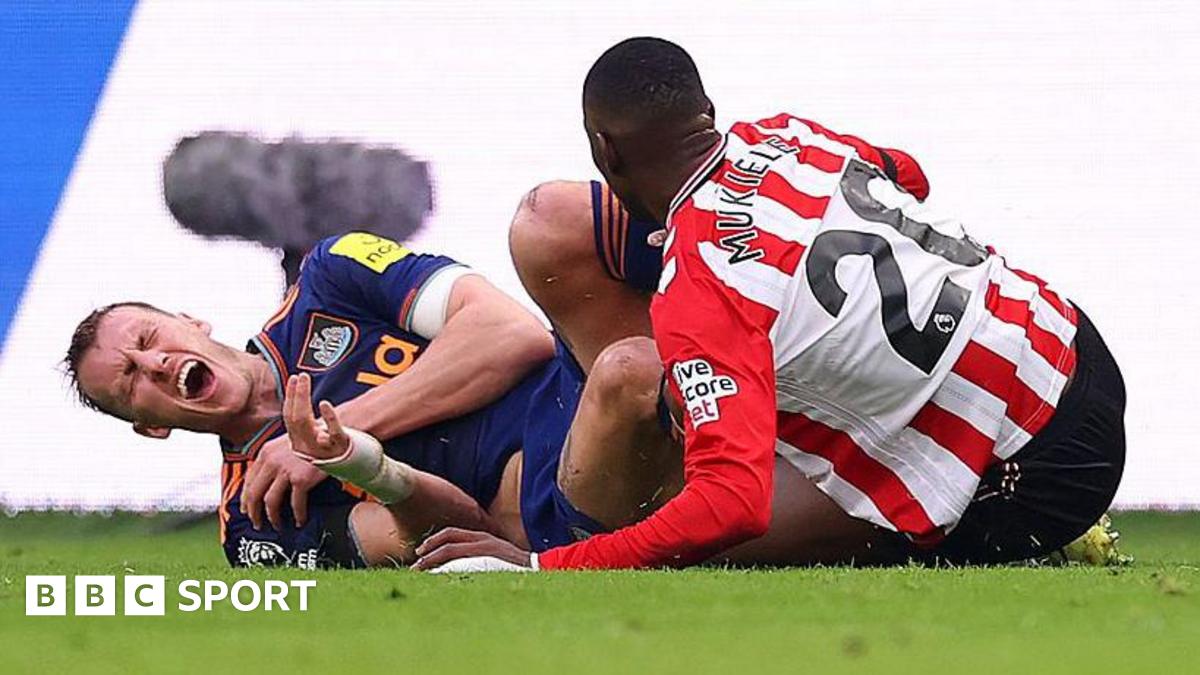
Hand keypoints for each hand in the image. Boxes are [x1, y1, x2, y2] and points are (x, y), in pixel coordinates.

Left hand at [240, 434, 326, 530]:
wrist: (331, 434)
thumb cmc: (312, 439)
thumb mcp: (286, 444)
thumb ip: (276, 459)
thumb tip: (270, 479)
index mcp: (266, 453)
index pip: (248, 480)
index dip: (246, 499)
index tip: (246, 509)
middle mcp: (272, 462)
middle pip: (254, 494)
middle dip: (254, 512)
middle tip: (257, 523)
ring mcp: (286, 471)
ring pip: (270, 502)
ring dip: (273, 517)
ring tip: (277, 526)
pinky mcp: (302, 479)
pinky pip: (296, 504)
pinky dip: (298, 515)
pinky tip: (300, 521)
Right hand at [283, 373, 350, 460]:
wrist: (356, 468)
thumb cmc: (334, 451)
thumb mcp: (314, 440)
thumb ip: (304, 425)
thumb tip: (296, 399)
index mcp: (299, 443)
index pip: (289, 417)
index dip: (290, 396)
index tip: (293, 379)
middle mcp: (306, 447)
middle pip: (294, 418)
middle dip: (295, 394)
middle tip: (299, 376)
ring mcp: (321, 448)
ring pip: (304, 422)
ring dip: (302, 397)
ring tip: (304, 380)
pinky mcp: (339, 446)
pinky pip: (331, 432)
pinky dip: (328, 417)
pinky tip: (324, 404)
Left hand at [411, 528, 532, 570]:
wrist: (540, 568)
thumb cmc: (518, 568)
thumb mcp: (498, 560)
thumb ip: (482, 560)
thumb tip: (463, 570)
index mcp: (483, 538)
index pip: (454, 533)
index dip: (435, 541)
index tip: (422, 552)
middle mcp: (482, 537)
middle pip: (449, 535)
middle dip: (429, 546)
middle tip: (416, 560)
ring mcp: (484, 545)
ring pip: (450, 546)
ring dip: (432, 557)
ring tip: (418, 568)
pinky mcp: (486, 553)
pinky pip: (460, 556)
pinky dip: (444, 564)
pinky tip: (435, 574)